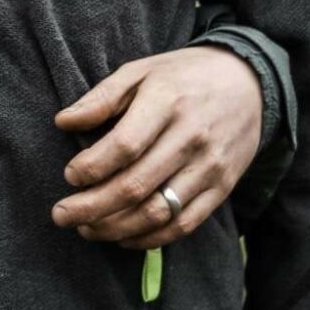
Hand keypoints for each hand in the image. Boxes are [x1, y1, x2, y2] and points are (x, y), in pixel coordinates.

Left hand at [48, 44, 262, 248]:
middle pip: (136, 185)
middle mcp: (191, 138)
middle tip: (61, 215)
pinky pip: (185, 224)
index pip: (125, 145)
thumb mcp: (140, 71)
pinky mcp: (223, 188)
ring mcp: (210, 167)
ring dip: (116, 227)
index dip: (92, 166)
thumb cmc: (182, 76)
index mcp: (167, 102)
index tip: (69, 175)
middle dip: (92, 206)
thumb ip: (102, 97)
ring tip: (86, 228)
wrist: (248, 83)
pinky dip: (151, 238)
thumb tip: (62, 122)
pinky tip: (123, 237)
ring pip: (158, 212)